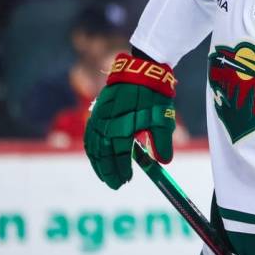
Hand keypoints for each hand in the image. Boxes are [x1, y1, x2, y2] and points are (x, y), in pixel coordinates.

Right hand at [84, 53, 177, 189]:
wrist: (141, 71)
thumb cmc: (154, 97)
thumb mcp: (163, 120)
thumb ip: (163, 143)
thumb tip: (164, 163)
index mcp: (122, 130)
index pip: (119, 158)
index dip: (122, 171)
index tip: (127, 181)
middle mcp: (106, 126)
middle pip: (103, 156)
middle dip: (109, 172)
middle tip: (116, 184)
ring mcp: (98, 119)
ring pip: (93, 147)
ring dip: (98, 163)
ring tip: (106, 175)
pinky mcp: (96, 112)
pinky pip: (90, 135)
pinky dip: (92, 149)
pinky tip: (96, 156)